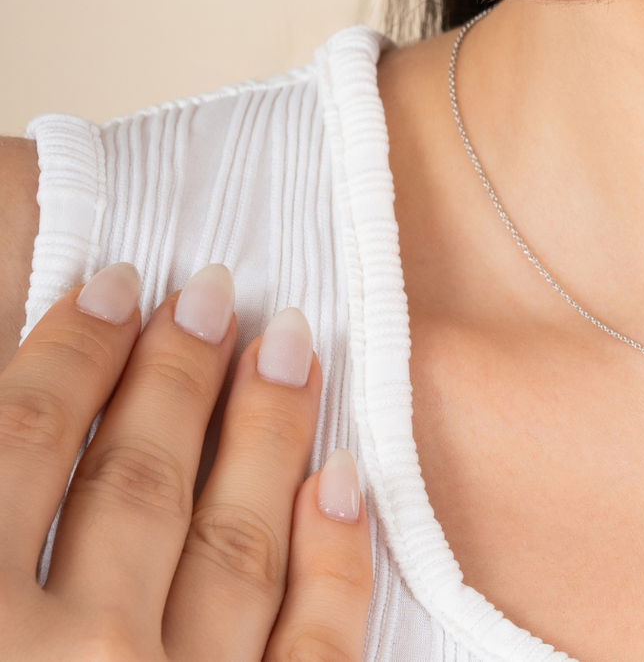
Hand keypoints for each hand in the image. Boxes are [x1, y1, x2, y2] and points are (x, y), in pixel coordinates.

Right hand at [1, 261, 372, 660]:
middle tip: (213, 293)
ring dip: (267, 433)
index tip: (115, 287)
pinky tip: (341, 479)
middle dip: (176, 375)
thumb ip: (0, 514)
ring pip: (235, 545)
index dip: (72, 355)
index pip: (24, 444)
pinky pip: (311, 648)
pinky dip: (332, 558)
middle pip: (136, 482)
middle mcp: (78, 658)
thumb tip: (39, 425)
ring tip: (289, 345)